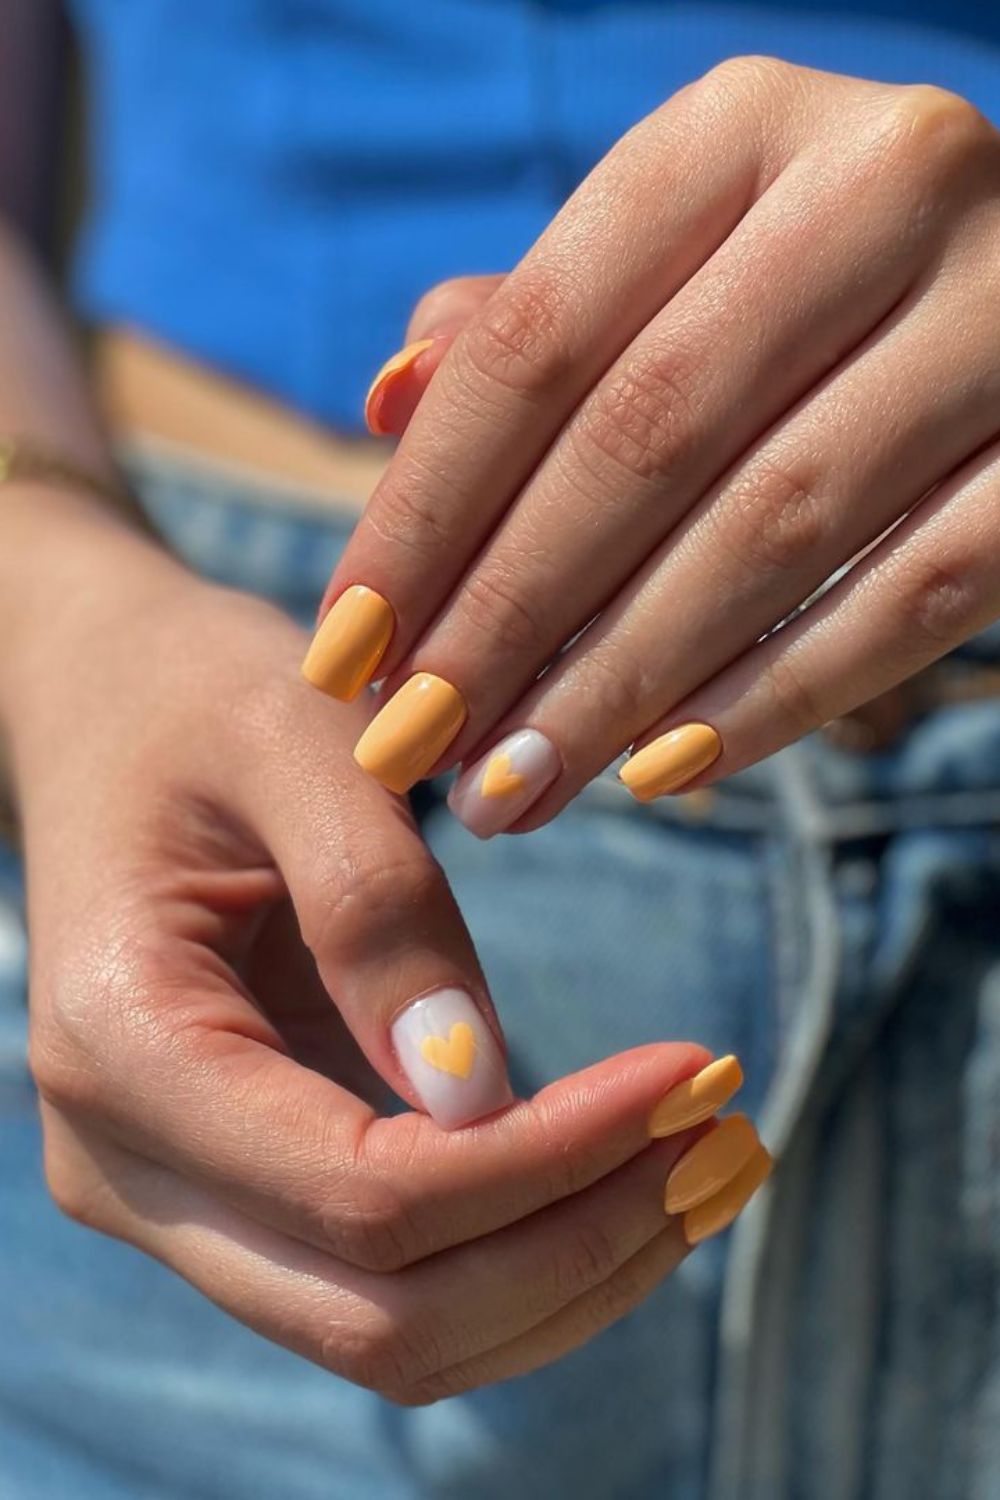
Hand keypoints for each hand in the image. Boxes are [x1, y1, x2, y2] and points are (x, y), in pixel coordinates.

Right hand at [6, 530, 733, 1399]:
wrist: (109, 711)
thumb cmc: (199, 698)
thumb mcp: (296, 741)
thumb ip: (373, 908)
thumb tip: (480, 1094)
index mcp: (122, 1040)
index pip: (364, 1191)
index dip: (548, 1160)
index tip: (694, 1073)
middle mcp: (128, 1162)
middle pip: (385, 1316)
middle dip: (579, 1245)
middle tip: (730, 1138)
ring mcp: (181, 1194)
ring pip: (400, 1337)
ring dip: (573, 1274)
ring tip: (714, 1161)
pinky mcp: (247, 1186)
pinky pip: (398, 1283)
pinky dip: (528, 1253)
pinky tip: (634, 1173)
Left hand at [312, 59, 999, 831]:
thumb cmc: (806, 289)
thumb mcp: (665, 265)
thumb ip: (531, 325)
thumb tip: (385, 403)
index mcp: (740, 130)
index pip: (535, 345)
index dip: (424, 513)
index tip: (344, 650)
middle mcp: (880, 185)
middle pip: (640, 442)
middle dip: (504, 620)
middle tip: (413, 746)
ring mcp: (998, 313)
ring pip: (771, 530)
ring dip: (618, 683)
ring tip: (512, 790)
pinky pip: (915, 598)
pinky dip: (778, 697)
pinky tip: (662, 771)